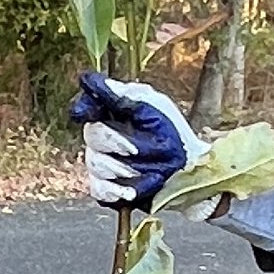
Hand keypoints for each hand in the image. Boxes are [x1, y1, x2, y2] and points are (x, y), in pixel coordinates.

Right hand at [69, 74, 214, 215]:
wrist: (190, 172)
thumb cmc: (175, 134)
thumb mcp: (154, 107)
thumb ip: (124, 95)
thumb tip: (92, 81)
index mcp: (113, 111)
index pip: (87, 105)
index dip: (84, 108)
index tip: (84, 112)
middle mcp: (103, 136)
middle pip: (91, 135)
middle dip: (114, 142)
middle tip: (134, 149)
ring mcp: (102, 164)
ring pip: (94, 163)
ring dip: (122, 168)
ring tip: (150, 170)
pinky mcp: (107, 190)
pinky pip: (99, 190)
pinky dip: (116, 191)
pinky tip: (133, 191)